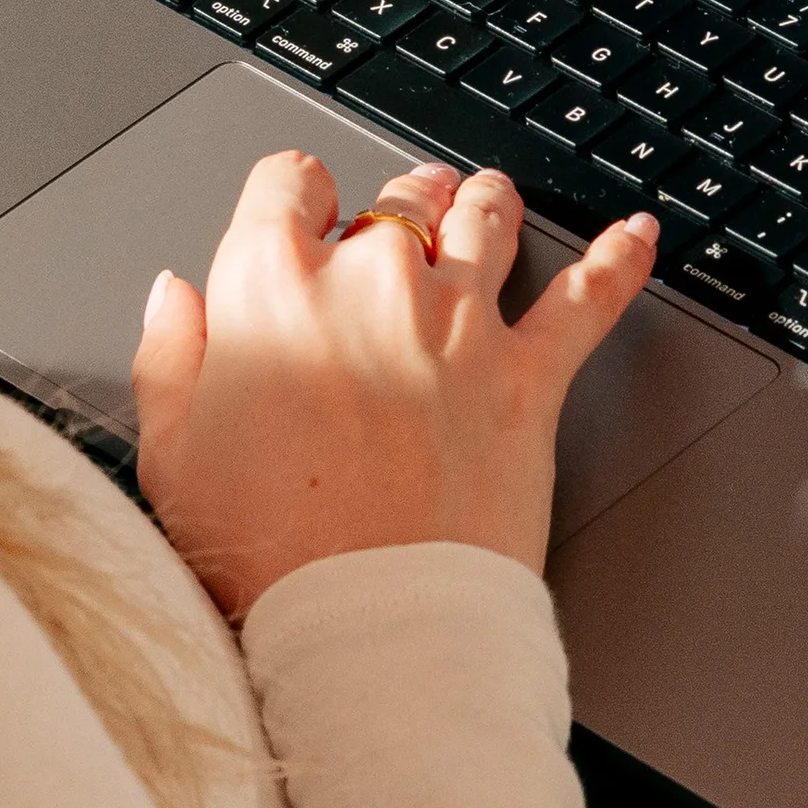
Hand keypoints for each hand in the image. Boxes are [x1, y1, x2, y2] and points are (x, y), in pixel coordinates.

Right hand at [133, 150, 657, 620]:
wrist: (367, 624)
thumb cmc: (266, 552)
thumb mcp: (172, 455)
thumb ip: (171, 356)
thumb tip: (177, 294)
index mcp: (274, 290)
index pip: (284, 184)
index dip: (292, 192)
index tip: (300, 206)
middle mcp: (375, 284)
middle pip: (393, 200)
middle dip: (393, 205)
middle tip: (398, 219)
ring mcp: (460, 324)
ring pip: (483, 219)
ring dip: (481, 203)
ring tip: (483, 200)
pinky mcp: (529, 375)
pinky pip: (589, 297)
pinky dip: (618, 258)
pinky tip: (636, 236)